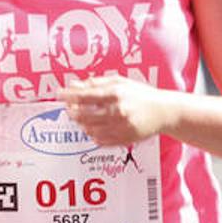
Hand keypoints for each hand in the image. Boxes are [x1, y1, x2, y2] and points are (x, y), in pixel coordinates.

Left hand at [59, 76, 173, 146]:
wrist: (163, 112)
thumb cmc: (140, 94)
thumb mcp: (120, 82)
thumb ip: (96, 83)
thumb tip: (73, 85)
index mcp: (116, 94)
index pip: (84, 96)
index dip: (68, 95)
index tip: (58, 94)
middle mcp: (117, 112)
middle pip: (83, 115)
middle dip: (72, 111)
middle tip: (70, 108)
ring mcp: (120, 128)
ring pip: (89, 129)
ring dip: (81, 124)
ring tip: (83, 117)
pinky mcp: (123, 140)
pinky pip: (99, 140)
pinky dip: (92, 134)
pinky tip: (93, 127)